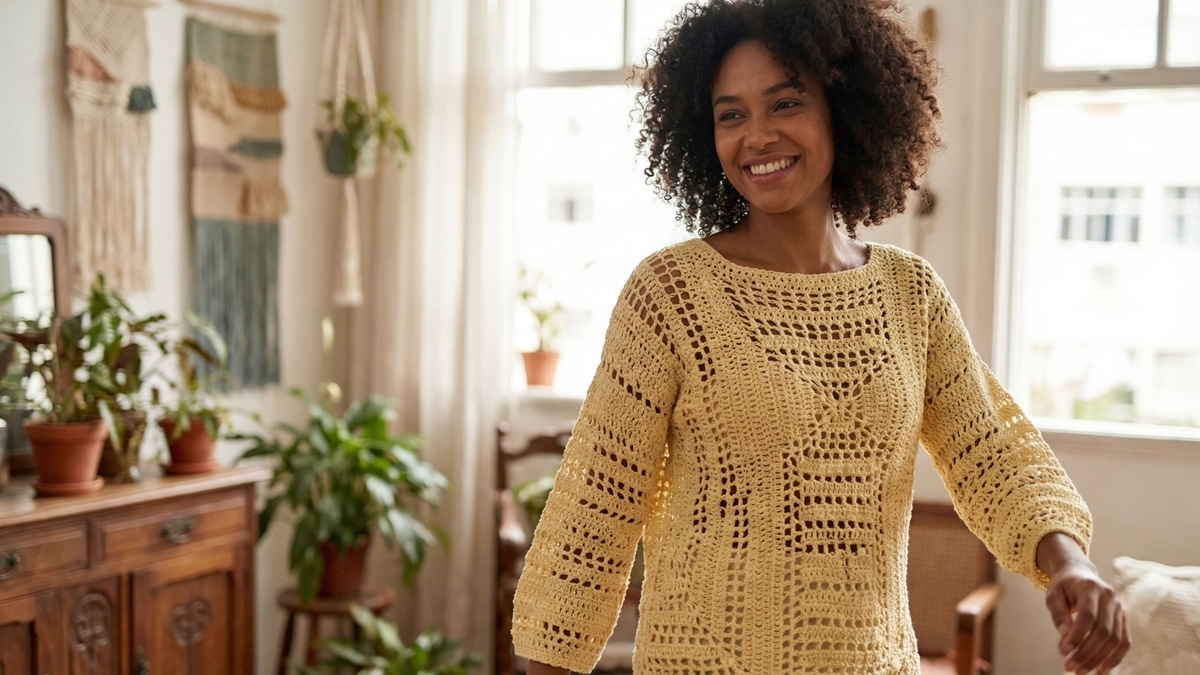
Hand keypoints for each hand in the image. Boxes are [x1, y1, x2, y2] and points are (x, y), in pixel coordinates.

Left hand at [1038, 534, 1131, 673]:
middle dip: (1086, 652)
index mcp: (1091, 588)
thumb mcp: (1053, 595)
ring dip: (1098, 658)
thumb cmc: (1063, 587)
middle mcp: (1110, 598)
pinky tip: (1102, 669)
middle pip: (1103, 630)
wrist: (1079, 574)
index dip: (1077, 635)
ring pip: (1114, 639)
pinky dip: (1115, 657)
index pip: (1087, 615)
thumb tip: (1064, 635)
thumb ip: (1059, 614)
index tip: (1063, 651)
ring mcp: (1120, 608)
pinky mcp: (1123, 619)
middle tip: (1070, 667)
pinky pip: (1124, 641)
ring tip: (1080, 671)